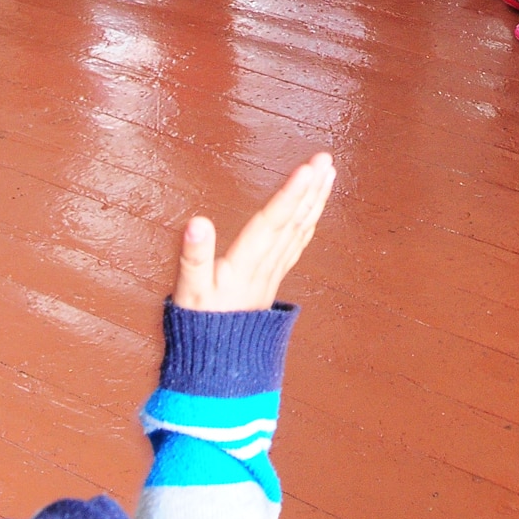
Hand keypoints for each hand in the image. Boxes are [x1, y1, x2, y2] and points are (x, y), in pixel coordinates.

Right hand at [172, 153, 334, 311]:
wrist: (220, 360)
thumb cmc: (202, 324)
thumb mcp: (190, 292)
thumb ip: (194, 257)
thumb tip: (196, 222)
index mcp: (246, 264)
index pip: (272, 222)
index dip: (290, 195)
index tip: (307, 169)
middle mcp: (266, 264)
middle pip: (293, 220)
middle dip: (311, 188)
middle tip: (325, 158)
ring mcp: (274, 270)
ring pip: (301, 229)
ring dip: (316, 199)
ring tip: (329, 172)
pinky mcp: (275, 275)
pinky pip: (299, 241)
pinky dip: (310, 219)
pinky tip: (316, 205)